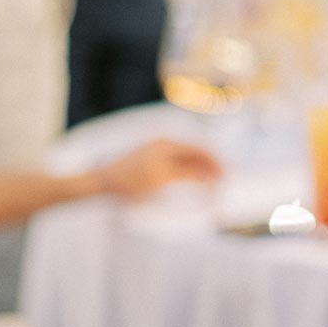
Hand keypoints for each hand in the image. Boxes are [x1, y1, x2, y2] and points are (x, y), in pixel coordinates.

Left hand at [93, 139, 222, 198]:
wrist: (102, 183)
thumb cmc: (131, 181)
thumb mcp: (163, 178)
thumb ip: (189, 174)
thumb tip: (210, 175)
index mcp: (168, 144)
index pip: (200, 148)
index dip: (215, 161)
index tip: (225, 175)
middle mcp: (164, 143)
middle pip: (195, 152)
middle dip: (210, 165)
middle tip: (222, 181)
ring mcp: (157, 151)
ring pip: (187, 158)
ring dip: (200, 169)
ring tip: (210, 183)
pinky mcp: (152, 161)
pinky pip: (177, 163)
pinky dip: (188, 171)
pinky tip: (192, 180)